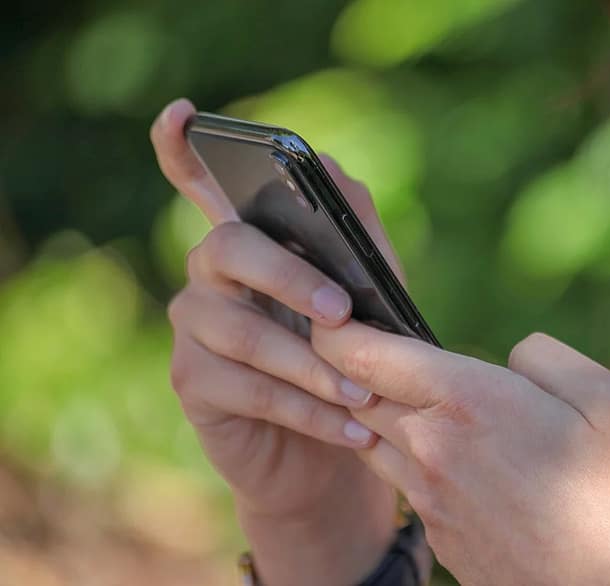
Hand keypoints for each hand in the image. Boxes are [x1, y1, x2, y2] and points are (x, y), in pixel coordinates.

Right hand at [152, 98, 401, 584]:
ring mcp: (194, 328)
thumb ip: (357, 238)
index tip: (181, 112)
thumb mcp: (371, 298)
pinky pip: (249, 391)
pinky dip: (308, 412)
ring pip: (241, 332)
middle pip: (228, 248)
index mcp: (253, 243)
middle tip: (341, 311)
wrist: (333, 452)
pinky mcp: (193, 384)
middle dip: (288, 277)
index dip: (183, 147)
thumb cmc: (352, 361)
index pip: (203, 184)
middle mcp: (210, 275)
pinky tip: (351, 430)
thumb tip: (337, 173)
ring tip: (365, 395)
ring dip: (312, 365)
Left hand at [311, 324, 609, 584]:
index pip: (365, 355)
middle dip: (351, 369)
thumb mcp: (605, 401)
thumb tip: (512, 355)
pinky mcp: (438, 538)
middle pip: (358, 396)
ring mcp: (430, 501)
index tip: (331, 314)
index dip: (335, 329)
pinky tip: (453, 458)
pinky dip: (412, 460)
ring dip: (379, 415)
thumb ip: (545, 358)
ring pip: (376, 441)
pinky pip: (408, 484)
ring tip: (412, 400)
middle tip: (365, 347)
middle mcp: (432, 451)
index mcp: (467, 404)